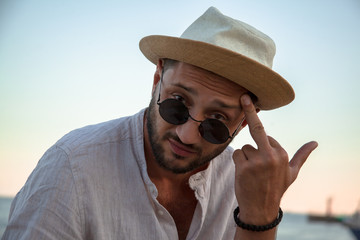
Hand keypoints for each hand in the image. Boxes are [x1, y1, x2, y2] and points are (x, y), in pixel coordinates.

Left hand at [232, 94, 317, 224]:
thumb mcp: (292, 172)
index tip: (262, 154)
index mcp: (282, 154)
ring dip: (244, 158)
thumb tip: (315, 142)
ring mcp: (257, 161)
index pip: (266, 137)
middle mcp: (271, 156)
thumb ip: (302, 155)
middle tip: (244, 96)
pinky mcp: (244, 167)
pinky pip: (236, 154)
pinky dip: (238, 162)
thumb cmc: (276, 188)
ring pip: (243, 147)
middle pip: (257, 128)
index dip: (261, 145)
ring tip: (251, 173)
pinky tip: (244, 174)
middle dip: (249, 110)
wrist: (261, 209)